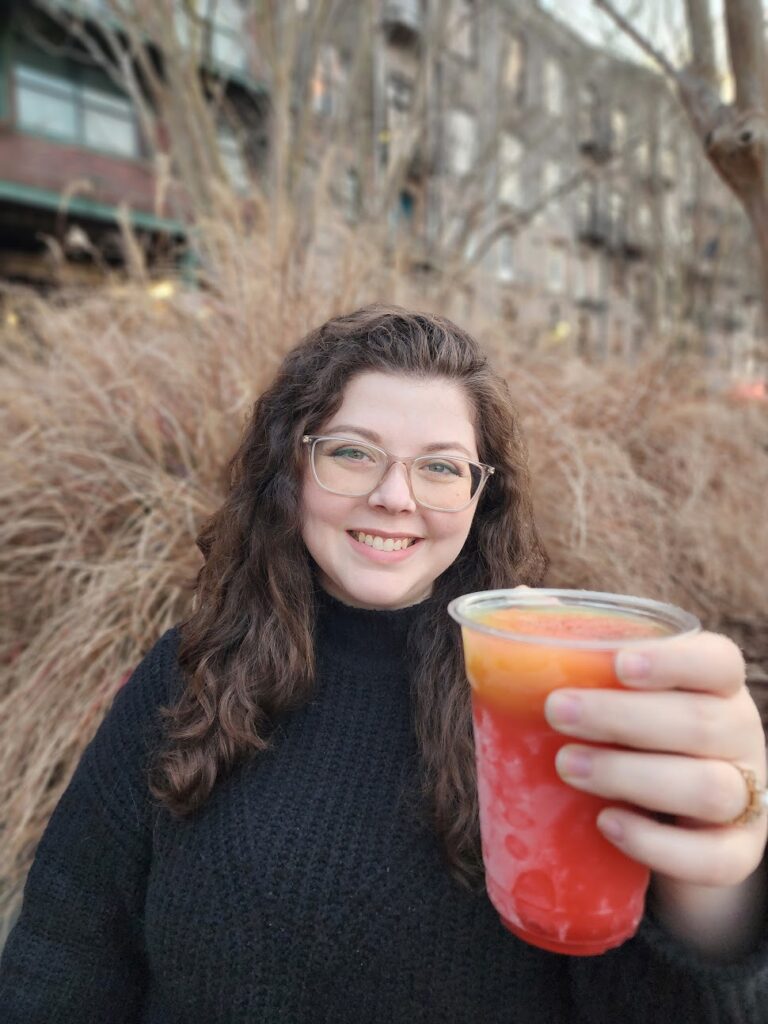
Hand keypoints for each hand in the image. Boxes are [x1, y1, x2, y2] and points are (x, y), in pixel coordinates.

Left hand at [543, 632, 767, 952]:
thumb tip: (526, 598)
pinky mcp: (737, 852)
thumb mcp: (616, 691)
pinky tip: (608, 824)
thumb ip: (580, 646)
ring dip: (631, 776)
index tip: (618, 664)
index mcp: (715, 684)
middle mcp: (740, 734)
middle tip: (556, 713)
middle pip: (701, 722)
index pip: (718, 660)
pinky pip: (714, 858)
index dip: (674, 660)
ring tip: (567, 766)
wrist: (670, 820)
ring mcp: (747, 796)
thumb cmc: (635, 735)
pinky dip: (658, 844)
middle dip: (622, 718)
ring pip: (709, 787)